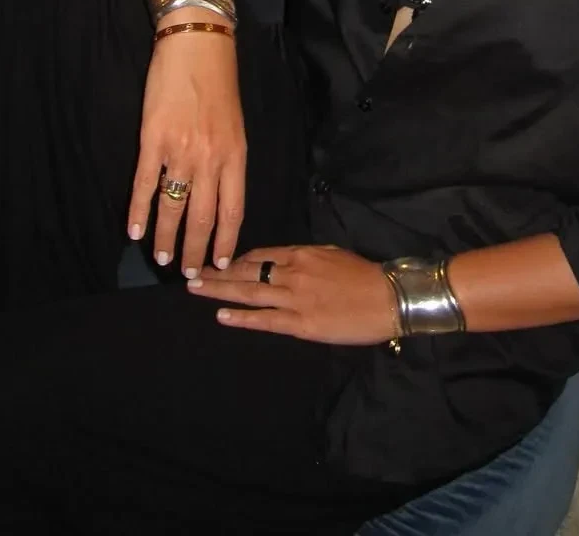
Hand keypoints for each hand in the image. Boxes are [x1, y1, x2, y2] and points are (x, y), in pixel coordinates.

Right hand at [128, 28, 245, 275]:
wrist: (197, 44)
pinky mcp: (154, 139)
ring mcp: (181, 150)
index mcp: (235, 155)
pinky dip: (139, 210)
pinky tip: (135, 231)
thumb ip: (228, 160)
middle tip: (188, 276)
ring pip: (174, 206)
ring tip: (163, 260)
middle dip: (196, 251)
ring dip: (167, 238)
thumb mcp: (235, 124)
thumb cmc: (218, 82)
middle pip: (203, 217)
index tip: (221, 265)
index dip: (225, 240)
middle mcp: (211, 158)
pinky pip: (145, 184)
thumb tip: (220, 196)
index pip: (233, 210)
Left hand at [186, 244, 396, 345]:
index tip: (217, 263)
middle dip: (216, 272)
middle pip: (246, 271)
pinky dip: (242, 318)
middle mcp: (292, 272)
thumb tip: (284, 260)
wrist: (387, 297)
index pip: (260, 255)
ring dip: (219, 291)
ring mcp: (295, 298)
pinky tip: (222, 316)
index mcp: (301, 253)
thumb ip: (305, 257)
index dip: (235, 260)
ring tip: (195, 289)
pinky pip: (266, 320)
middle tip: (190, 273)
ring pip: (249, 293)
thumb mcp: (332, 253)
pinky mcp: (301, 324)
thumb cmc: (364, 275)